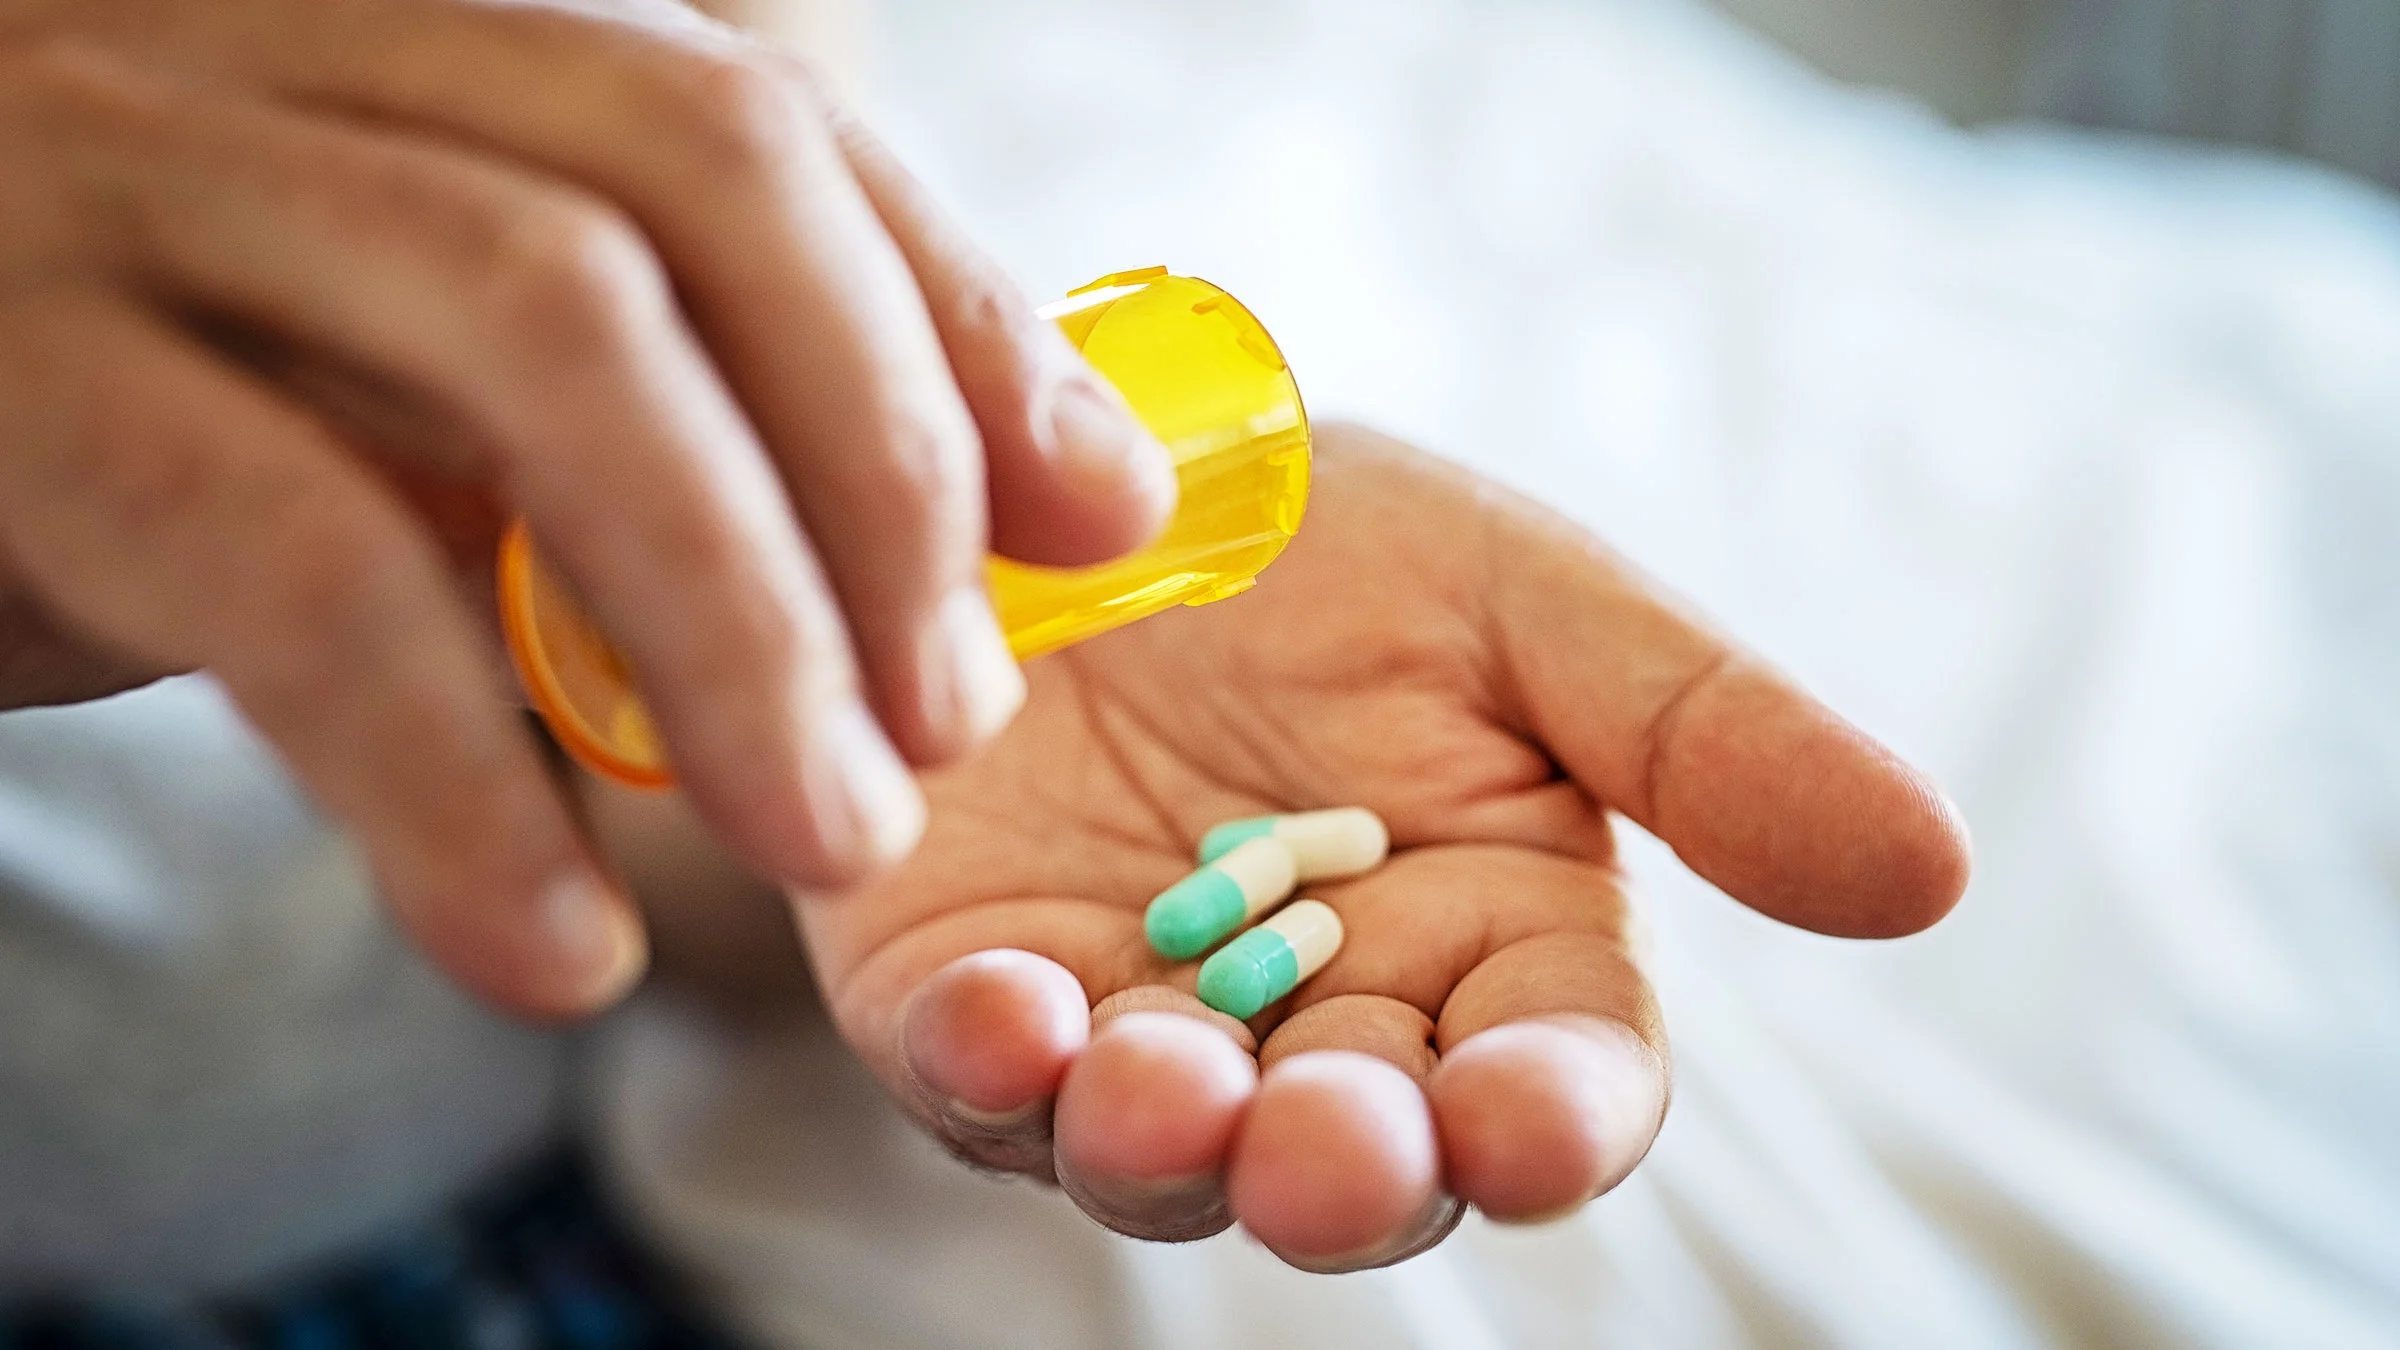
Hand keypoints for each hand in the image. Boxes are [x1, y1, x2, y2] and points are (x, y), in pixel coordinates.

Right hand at [0, 0, 1172, 1016]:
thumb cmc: (157, 419)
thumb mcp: (421, 382)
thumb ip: (675, 400)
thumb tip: (1032, 498)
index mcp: (418, 36)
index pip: (756, 119)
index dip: (959, 318)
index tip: (1095, 521)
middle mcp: (278, 47)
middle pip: (687, 175)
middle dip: (876, 457)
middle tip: (956, 717)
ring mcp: (123, 173)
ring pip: (537, 328)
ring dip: (732, 618)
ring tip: (830, 838)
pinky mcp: (0, 374)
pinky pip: (297, 564)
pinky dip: (457, 774)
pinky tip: (551, 940)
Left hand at [802, 425, 1969, 1270]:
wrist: (1076, 471)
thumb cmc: (1321, 536)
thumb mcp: (1526, 599)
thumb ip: (1703, 737)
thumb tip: (1933, 871)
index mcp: (1487, 942)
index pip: (1554, 1080)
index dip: (1546, 1123)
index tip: (1524, 1124)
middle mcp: (1318, 1024)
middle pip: (1362, 1160)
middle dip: (1349, 1172)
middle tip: (1334, 1147)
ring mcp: (1134, 1028)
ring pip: (1164, 1152)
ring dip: (1164, 1143)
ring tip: (1159, 1085)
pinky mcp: (963, 994)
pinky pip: (968, 1072)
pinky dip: (983, 1065)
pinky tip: (997, 1014)